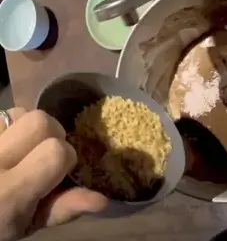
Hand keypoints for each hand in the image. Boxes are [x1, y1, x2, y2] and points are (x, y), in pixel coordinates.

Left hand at [0, 108, 107, 240]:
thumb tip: (103, 199)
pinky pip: (0, 115)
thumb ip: (61, 210)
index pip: (58, 151)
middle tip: (39, 157)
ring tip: (16, 150)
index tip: (55, 174)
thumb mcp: (23, 229)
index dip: (64, 159)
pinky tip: (2, 147)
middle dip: (49, 135)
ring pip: (17, 110)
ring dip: (24, 128)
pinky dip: (5, 127)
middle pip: (40, 120)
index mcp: (8, 193)